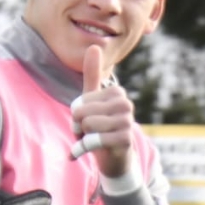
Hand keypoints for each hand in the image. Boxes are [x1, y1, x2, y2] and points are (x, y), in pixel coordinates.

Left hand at [70, 46, 137, 181]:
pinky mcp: (126, 139)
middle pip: (82, 112)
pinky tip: (86, 151)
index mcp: (117, 92)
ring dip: (82, 138)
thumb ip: (92, 76)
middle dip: (78, 127)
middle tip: (87, 133)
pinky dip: (84, 149)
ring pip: (88, 125)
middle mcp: (125, 104)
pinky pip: (95, 140)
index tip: (86, 121)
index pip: (80, 101)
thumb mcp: (93, 102)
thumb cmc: (101, 128)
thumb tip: (94, 46)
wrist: (114, 159)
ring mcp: (127, 122)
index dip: (76, 115)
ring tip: (91, 141)